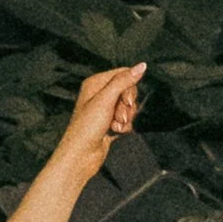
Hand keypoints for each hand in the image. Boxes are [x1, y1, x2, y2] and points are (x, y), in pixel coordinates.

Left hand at [51, 60, 143, 179]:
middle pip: (128, 90)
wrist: (81, 155)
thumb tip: (141, 66)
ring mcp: (105, 109)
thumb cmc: (86, 128)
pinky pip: (127, 120)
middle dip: (127, 105)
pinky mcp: (110, 123)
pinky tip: (114, 132)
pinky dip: (124, 127)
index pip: (123, 74)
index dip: (129, 87)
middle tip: (118, 115)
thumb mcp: (106, 99)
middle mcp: (99, 94)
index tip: (126, 100)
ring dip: (126, 118)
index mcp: (95, 83)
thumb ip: (124, 81)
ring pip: (129, 106)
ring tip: (114, 125)